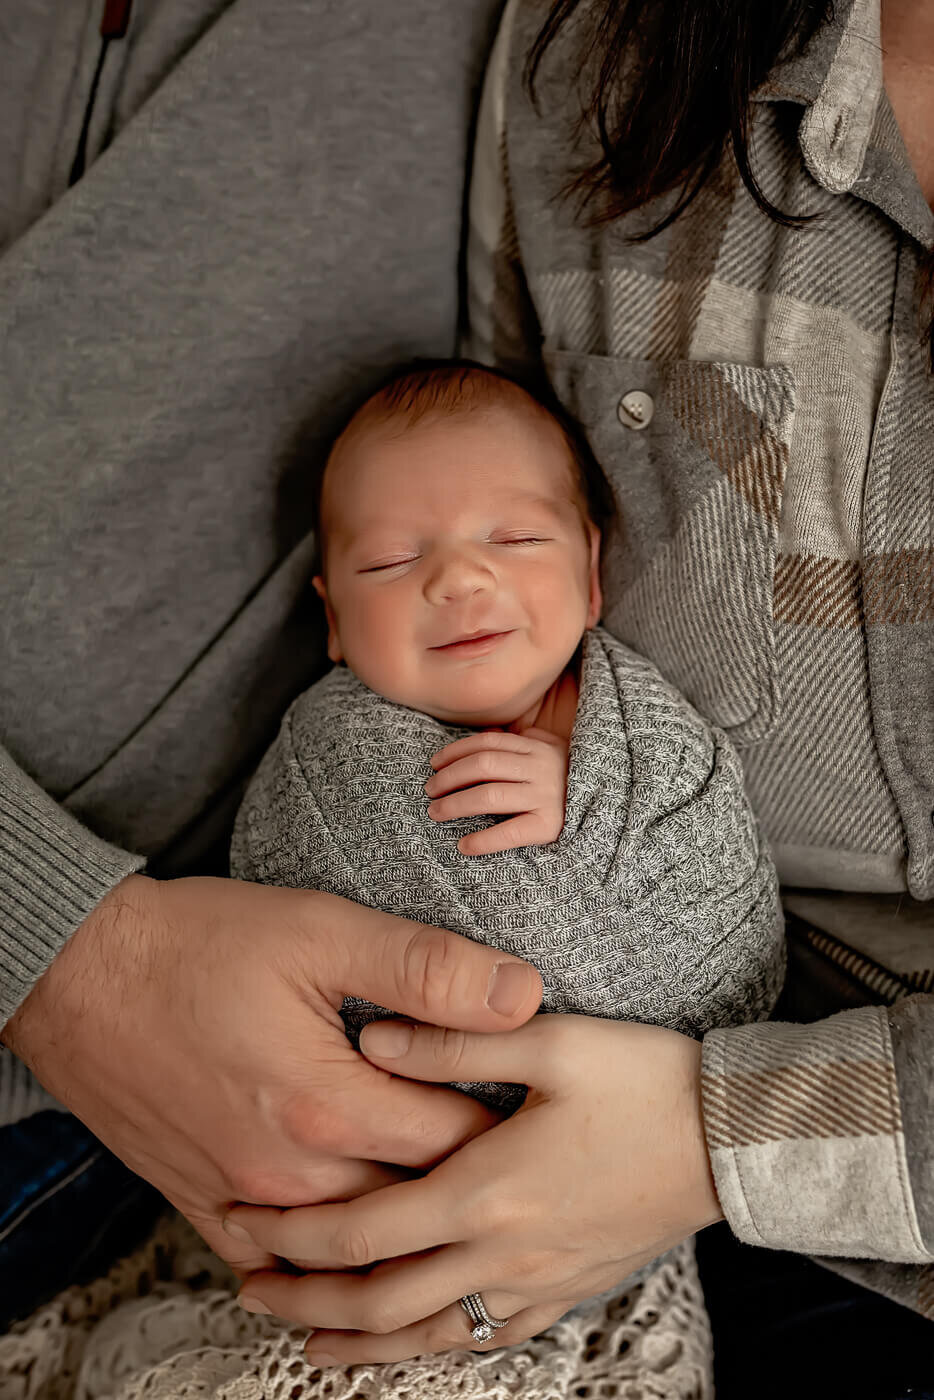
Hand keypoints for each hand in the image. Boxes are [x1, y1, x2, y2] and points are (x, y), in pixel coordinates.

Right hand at [1, 874, 541, 1276]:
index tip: (530, 1106)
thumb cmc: (199, 944)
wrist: (78, 973)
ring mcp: (243, 1197)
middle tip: (504, 1152)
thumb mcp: (322, 930)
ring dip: (400, 1218)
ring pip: (352, 1243)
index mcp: (330, 1106)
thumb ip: (428, 967)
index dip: (506, 1126)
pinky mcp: (202, 1202)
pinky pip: (276, 1259)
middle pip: (412, 1203)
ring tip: (442, 1189)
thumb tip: (524, 992)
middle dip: (463, 1179)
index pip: (459, 1146)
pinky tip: (348, 1229)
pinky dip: (321, 1251)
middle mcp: (290, 1172)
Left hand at [226, 1014, 723, 1363]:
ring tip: (305, 1337)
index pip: (364, 1231)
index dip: (295, 1233)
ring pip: (427, 1338)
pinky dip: (432, 1349)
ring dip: (357, 1341)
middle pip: (379, 1301)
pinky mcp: (568, 1293)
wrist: (734, 1140)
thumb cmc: (647, 1082)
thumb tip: (370, 1040)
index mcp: (487, 1191)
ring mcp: (537, 1285)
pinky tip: (412, 1343)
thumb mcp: (551, 1043)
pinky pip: (484, 1340)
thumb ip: (451, 1039)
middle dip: (304, 1298)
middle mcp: (503, 1254)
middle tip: (248, 1284)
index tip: (246, 1220)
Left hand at [425, 729, 568, 854]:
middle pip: (482, 766)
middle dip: (449, 777)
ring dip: (455, 804)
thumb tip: (494, 734)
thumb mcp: (556, 752)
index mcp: (538, 748)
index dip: (455, 752)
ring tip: (436, 813)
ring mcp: (546, 796)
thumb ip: (529, 740)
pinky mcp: (550, 825)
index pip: (487, 744)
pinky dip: (483, 840)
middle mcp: (540, 768)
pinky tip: (464, 846)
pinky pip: (510, 832)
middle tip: (429, 791)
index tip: (434, 764)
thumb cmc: (574, 781)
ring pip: (489, 795)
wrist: (612, 807)